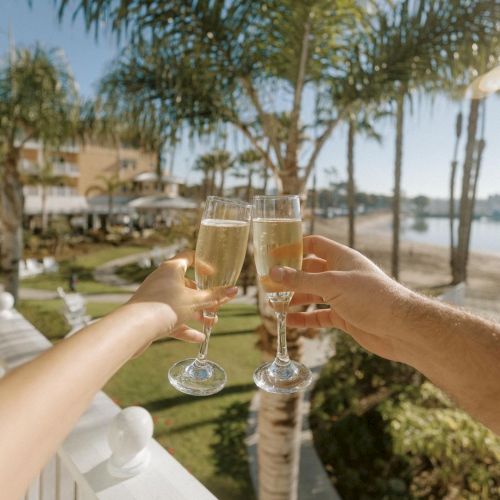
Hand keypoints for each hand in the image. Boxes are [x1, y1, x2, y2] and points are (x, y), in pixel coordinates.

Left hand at [126, 250, 236, 348]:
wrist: (135, 327)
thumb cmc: (165, 306)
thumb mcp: (196, 301)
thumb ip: (216, 296)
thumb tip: (235, 290)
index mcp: (171, 269)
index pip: (189, 257)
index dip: (203, 264)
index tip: (213, 275)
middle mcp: (162, 280)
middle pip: (187, 285)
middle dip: (204, 297)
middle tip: (217, 306)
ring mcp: (156, 297)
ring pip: (181, 303)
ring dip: (197, 313)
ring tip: (211, 323)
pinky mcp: (152, 314)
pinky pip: (172, 318)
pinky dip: (185, 327)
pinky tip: (199, 338)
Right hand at [270, 235, 415, 362]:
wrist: (401, 328)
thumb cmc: (371, 297)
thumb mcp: (332, 284)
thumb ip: (301, 279)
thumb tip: (273, 272)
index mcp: (341, 258)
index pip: (314, 244)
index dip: (294, 247)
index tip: (273, 254)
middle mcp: (340, 275)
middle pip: (309, 271)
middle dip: (289, 277)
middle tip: (267, 283)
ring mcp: (342, 296)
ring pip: (311, 294)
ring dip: (293, 298)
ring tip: (272, 303)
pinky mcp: (343, 317)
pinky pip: (318, 315)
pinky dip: (304, 318)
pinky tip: (288, 321)